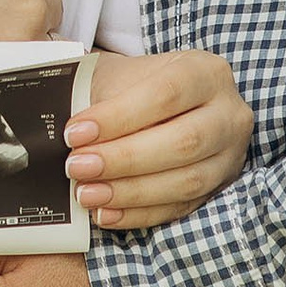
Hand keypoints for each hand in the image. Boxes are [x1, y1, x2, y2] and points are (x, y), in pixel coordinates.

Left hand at [68, 48, 252, 228]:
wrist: (156, 101)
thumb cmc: (133, 86)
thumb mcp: (118, 76)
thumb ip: (95, 96)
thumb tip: (56, 123)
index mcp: (204, 72)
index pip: (166, 93)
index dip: (119, 117)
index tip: (75, 132)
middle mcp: (227, 113)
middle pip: (183, 141)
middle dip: (124, 159)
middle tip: (76, 167)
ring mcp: (228, 155)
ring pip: (186, 181)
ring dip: (130, 192)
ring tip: (86, 194)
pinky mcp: (218, 188)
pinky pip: (181, 208)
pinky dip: (140, 213)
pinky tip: (106, 212)